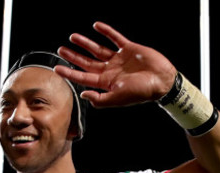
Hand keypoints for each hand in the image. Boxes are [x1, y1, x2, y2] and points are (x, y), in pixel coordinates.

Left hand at [56, 22, 176, 107]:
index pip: (83, 77)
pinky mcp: (128, 49)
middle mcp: (110, 71)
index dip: (70, 72)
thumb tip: (82, 95)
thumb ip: (100, 99)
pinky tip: (96, 26)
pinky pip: (115, 38)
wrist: (162, 81)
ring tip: (73, 37)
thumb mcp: (118, 98)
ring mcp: (118, 59)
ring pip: (98, 49)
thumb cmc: (141, 92)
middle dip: (73, 56)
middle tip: (60, 50)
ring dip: (85, 43)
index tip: (57, 68)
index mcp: (106, 83)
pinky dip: (106, 32)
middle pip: (87, 62)